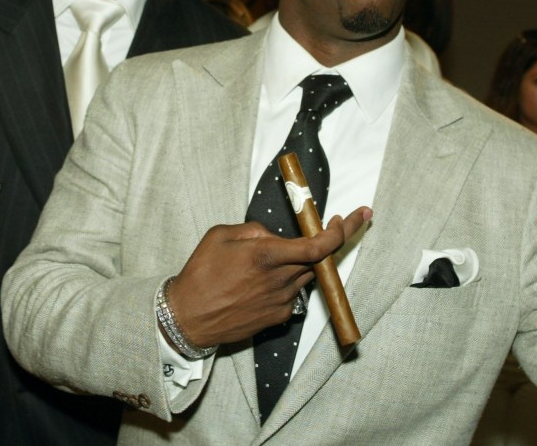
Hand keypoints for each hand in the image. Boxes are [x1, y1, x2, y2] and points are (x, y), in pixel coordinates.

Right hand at [167, 208, 371, 348]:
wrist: (187, 318)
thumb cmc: (201, 273)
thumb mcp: (221, 235)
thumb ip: (254, 230)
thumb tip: (275, 234)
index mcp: (266, 255)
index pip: (318, 245)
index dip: (340, 232)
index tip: (349, 217)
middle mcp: (279, 280)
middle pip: (321, 258)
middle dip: (335, 239)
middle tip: (341, 221)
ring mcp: (281, 301)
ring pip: (306, 274)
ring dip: (303, 261)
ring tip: (273, 257)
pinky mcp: (278, 317)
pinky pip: (293, 292)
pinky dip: (287, 281)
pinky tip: (260, 282)